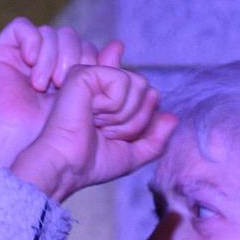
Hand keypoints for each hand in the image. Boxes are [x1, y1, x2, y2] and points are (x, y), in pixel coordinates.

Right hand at [0, 19, 120, 170]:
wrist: (21, 150)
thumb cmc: (57, 140)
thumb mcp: (94, 108)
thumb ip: (108, 77)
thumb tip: (118, 45)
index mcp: (69, 76)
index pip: (88, 49)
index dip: (91, 61)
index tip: (84, 89)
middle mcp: (47, 63)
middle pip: (72, 37)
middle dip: (74, 58)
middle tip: (64, 85)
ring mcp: (24, 57)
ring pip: (51, 33)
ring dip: (53, 57)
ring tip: (46, 85)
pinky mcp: (3, 52)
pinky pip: (21, 27)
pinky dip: (31, 41)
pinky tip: (32, 65)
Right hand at [10, 62, 175, 201]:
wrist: (67, 166)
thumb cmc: (91, 163)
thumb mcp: (132, 155)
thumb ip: (155, 140)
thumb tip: (172, 118)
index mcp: (113, 101)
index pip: (150, 98)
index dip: (141, 123)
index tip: (114, 137)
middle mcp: (104, 86)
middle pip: (147, 90)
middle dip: (134, 120)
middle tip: (106, 131)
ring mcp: (94, 77)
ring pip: (138, 84)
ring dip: (123, 114)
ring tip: (98, 122)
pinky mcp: (86, 73)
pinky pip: (122, 81)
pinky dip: (113, 104)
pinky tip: (91, 112)